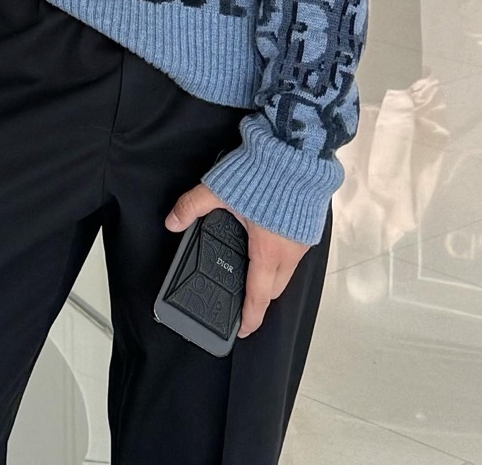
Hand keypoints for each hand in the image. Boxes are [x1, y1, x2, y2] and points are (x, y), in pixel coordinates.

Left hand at [165, 184, 310, 337]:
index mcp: (267, 251)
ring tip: (254, 268)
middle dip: (261, 297)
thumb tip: (171, 222)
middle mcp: (289, 252)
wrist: (296, 151)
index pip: (258, 296)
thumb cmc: (261, 174)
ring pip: (288, 271)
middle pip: (275, 288)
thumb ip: (191, 207)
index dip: (250, 316)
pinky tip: (270, 240)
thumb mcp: (218, 190)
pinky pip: (296, 252)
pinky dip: (283, 255)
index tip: (243, 329)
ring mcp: (303, 240)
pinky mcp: (310, 226)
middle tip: (245, 296)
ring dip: (272, 274)